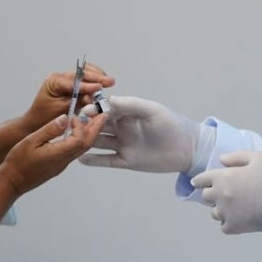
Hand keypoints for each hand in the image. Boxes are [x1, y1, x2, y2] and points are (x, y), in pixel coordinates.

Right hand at [0, 113, 106, 195]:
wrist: (12, 181)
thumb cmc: (18, 161)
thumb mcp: (32, 140)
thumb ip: (50, 129)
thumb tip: (66, 118)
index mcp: (58, 154)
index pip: (79, 139)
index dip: (81, 126)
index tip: (74, 116)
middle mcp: (64, 161)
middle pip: (86, 145)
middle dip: (96, 129)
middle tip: (102, 114)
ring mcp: (62, 164)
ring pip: (82, 149)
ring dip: (90, 134)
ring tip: (93, 120)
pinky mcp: (58, 165)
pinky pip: (74, 152)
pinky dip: (80, 140)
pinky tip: (76, 132)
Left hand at [21, 63, 114, 130]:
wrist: (35, 123)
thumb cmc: (44, 117)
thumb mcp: (61, 110)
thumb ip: (76, 102)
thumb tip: (92, 98)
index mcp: (54, 81)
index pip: (74, 81)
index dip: (87, 85)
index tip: (99, 88)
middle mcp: (60, 77)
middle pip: (81, 73)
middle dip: (96, 77)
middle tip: (109, 82)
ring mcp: (66, 80)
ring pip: (84, 74)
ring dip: (97, 77)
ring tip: (108, 82)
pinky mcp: (71, 86)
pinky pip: (84, 80)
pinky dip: (93, 82)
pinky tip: (102, 86)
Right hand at [79, 96, 202, 172]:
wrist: (187, 149)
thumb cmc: (171, 125)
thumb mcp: (152, 111)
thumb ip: (131, 105)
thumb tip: (109, 100)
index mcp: (127, 113)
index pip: (106, 110)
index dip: (95, 110)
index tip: (85, 111)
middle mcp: (122, 128)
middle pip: (99, 125)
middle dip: (87, 125)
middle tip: (74, 126)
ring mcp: (123, 145)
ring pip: (100, 142)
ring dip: (87, 141)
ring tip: (73, 141)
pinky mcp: (126, 161)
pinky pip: (107, 160)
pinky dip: (94, 160)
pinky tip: (81, 159)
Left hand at [191, 150, 261, 233]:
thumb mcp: (257, 157)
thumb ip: (236, 157)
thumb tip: (221, 161)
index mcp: (223, 177)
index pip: (201, 179)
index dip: (199, 180)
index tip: (198, 183)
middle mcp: (220, 195)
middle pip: (206, 197)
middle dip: (212, 193)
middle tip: (224, 192)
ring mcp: (226, 212)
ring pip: (214, 212)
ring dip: (220, 208)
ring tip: (233, 206)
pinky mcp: (235, 227)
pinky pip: (223, 226)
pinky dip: (228, 222)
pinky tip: (237, 218)